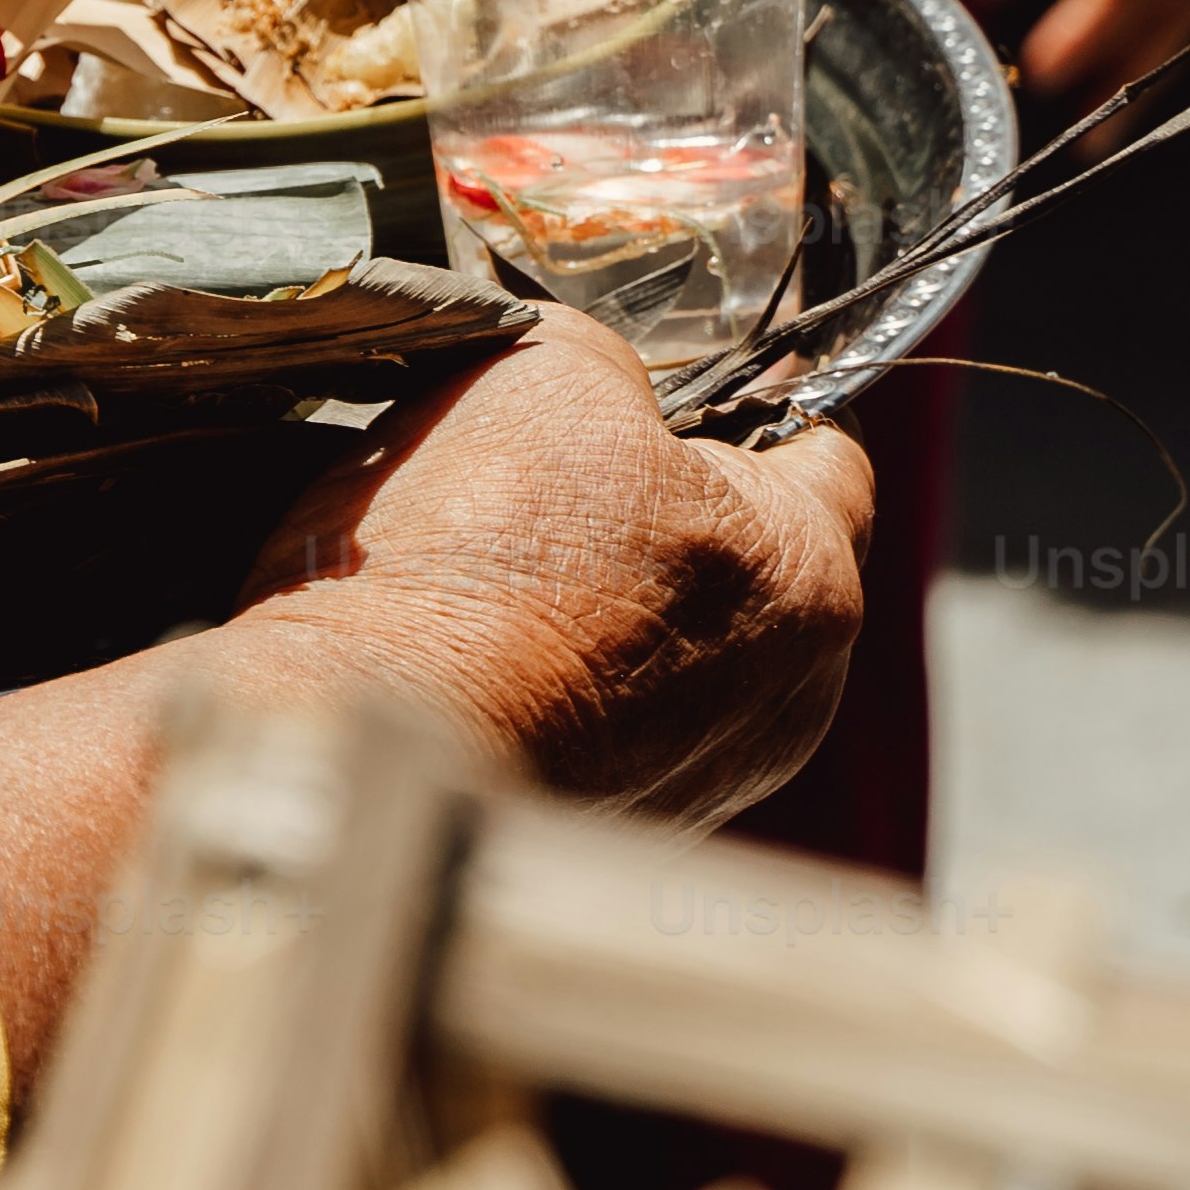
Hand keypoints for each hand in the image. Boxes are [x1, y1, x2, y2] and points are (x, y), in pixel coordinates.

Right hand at [239, 304, 872, 828]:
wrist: (361, 740)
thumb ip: (607, 359)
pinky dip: (563, 682)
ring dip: (612, 604)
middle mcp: (787, 699)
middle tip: (566, 470)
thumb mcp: (546, 373)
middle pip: (753, 561)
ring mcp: (706, 782)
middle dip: (669, 509)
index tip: (686, 384)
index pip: (828, 454)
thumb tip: (596, 378)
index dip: (753, 398)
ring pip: (680, 651)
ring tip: (505, 569)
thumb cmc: (474, 563)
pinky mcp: (619, 830)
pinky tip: (483, 649)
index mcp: (809, 576)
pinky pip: (614, 724)